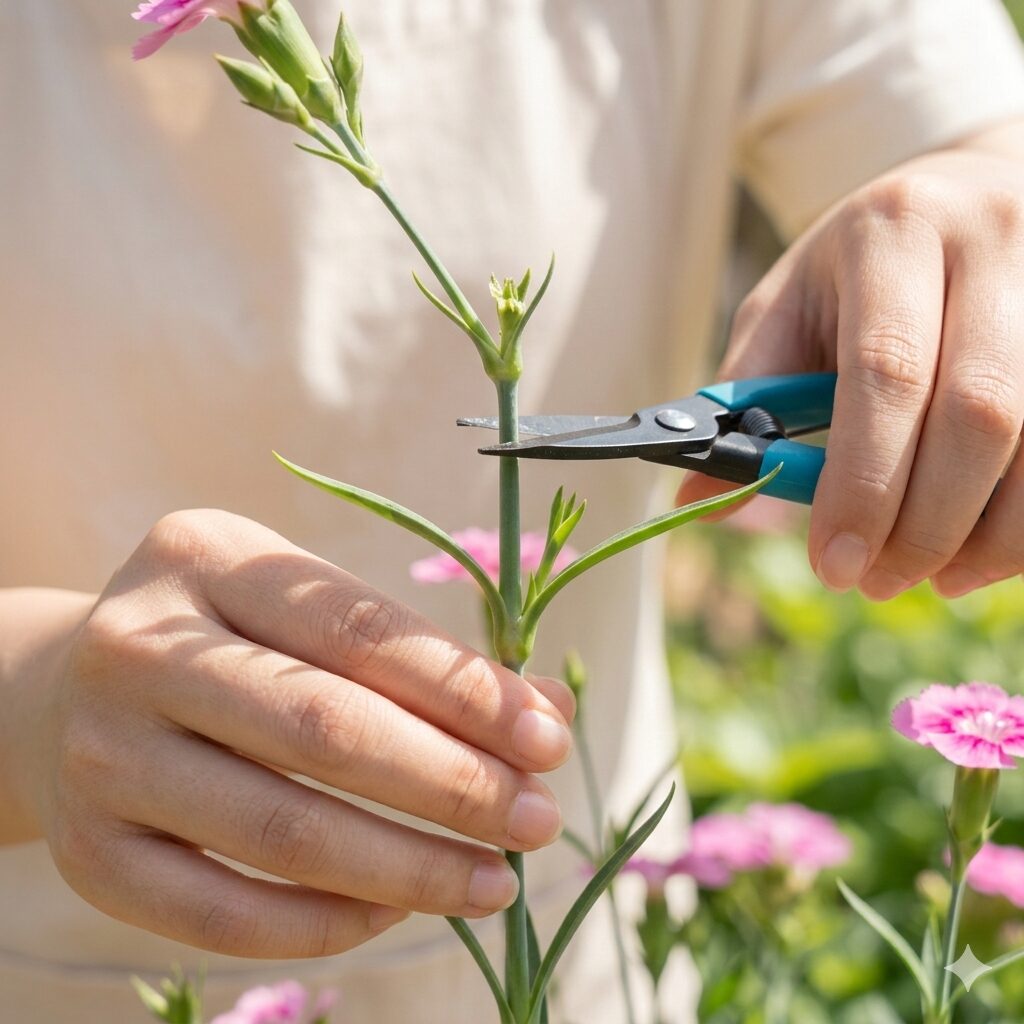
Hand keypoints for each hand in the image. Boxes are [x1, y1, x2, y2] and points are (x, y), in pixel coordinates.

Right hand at [12, 510, 573, 957]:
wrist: (65, 696)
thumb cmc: (229, 643)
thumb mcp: (307, 612)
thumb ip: (421, 658)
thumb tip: (547, 713)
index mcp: (206, 557)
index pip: (360, 629)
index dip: (466, 691)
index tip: (549, 739)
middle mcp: (139, 647)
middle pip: (325, 729)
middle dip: (454, 784)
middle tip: (540, 818)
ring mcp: (101, 754)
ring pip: (283, 831)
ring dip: (413, 868)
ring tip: (498, 881)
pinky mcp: (91, 855)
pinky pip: (225, 914)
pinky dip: (330, 922)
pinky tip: (399, 909)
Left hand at [678, 134, 1023, 599]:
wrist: (966, 196)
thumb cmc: (858, 271)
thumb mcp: (786, 310)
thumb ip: (745, 403)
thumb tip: (702, 502)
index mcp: (892, 232)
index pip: (884, 371)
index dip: (862, 482)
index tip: (833, 563)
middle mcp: (991, 241)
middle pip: (980, 410)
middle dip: (925, 522)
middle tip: (877, 582)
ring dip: (989, 534)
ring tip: (932, 578)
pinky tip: (983, 549)